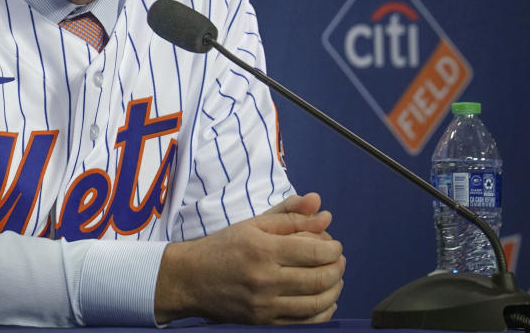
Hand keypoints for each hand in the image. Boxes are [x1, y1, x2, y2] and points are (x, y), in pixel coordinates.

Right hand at [154, 192, 345, 323]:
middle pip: (320, 279)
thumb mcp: (253, 224)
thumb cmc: (223, 247)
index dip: (334, 249)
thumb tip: (322, 208)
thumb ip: (289, 214)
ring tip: (335, 278)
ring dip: (334, 290)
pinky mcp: (264, 322)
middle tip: (338, 261)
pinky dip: (323, 313)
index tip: (334, 245)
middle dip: (337, 269)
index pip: (315, 252)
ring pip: (316, 303)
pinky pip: (305, 323)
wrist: (191, 279)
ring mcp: (265, 304)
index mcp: (263, 249)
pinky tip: (324, 301)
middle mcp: (265, 279)